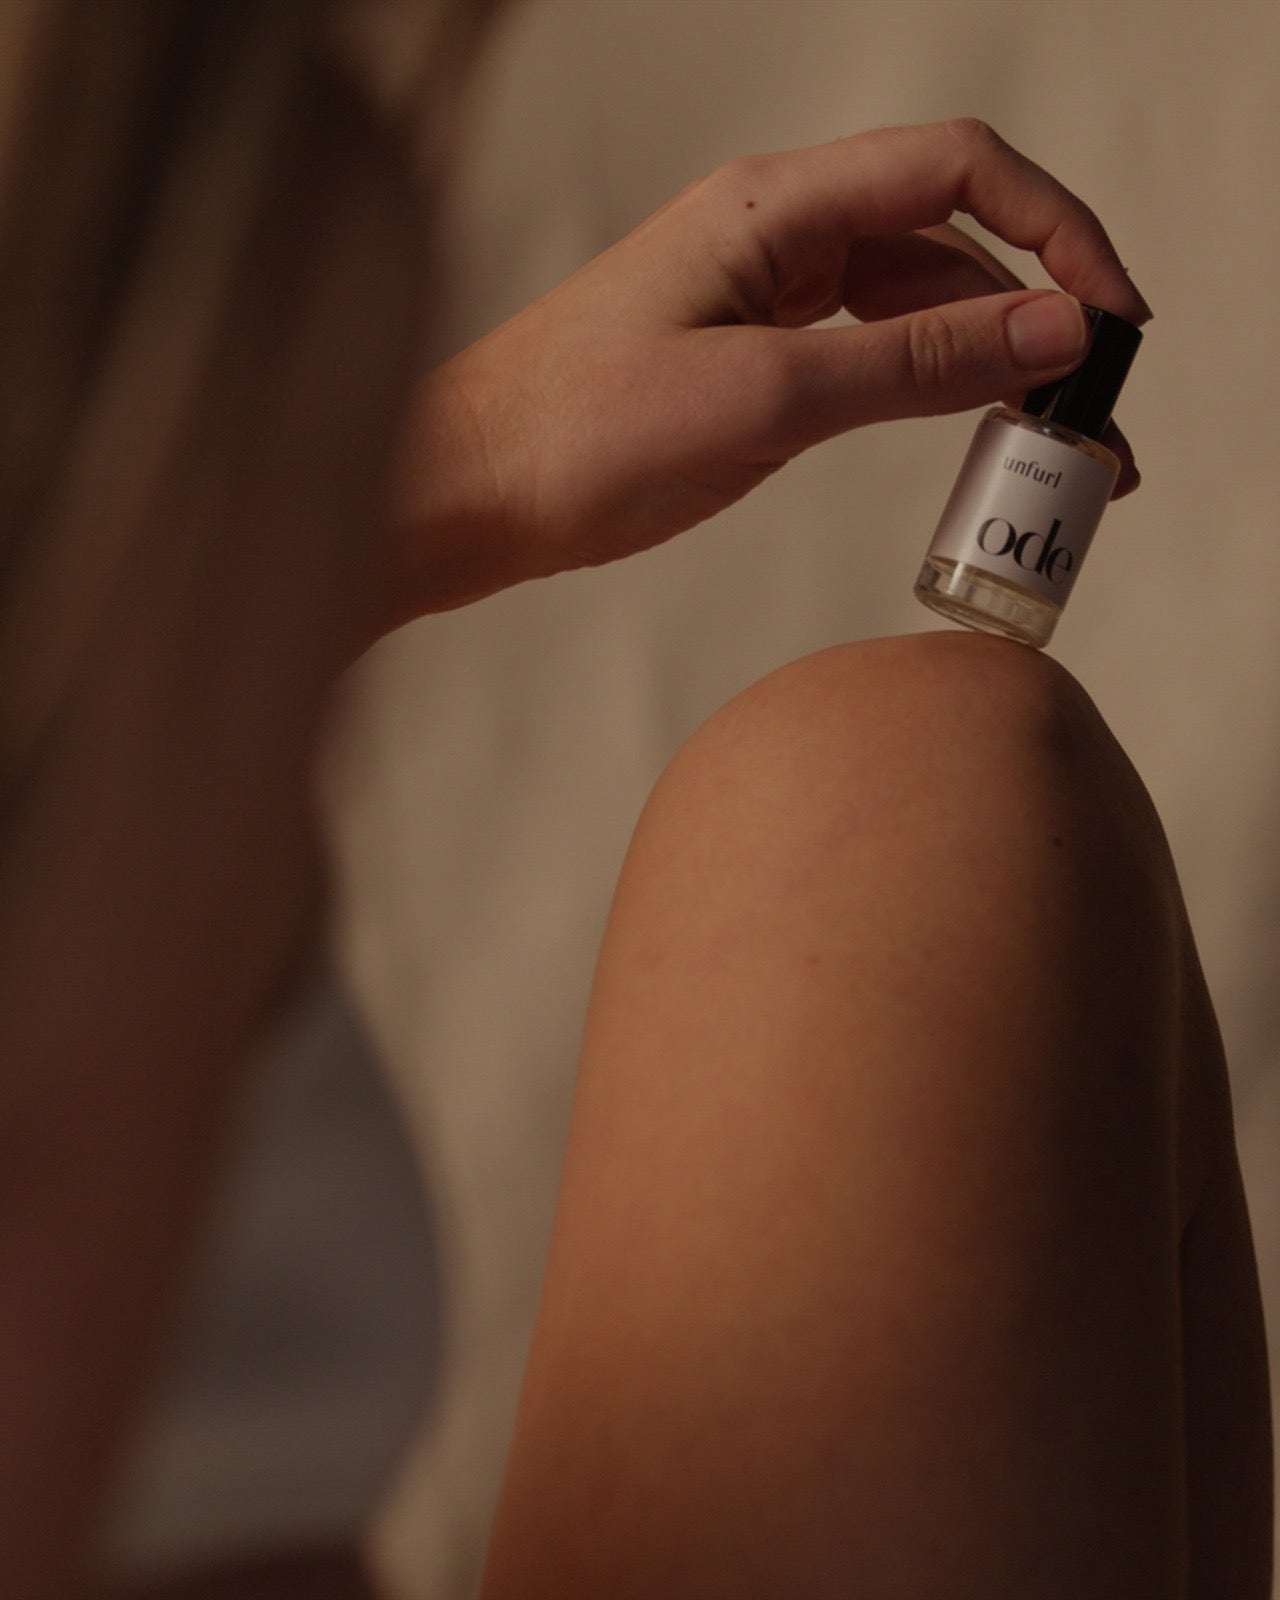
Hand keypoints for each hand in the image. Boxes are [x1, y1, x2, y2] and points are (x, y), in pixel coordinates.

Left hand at [390, 118, 1150, 619]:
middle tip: (1095, 408)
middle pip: (947, 236)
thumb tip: (1046, 330)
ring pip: (913, 301)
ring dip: (988, 358)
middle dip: (1036, 309)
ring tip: (1051, 443)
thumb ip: (912, 363)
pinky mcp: (751, 354)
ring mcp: (764, 294)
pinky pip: (868, 350)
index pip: (956, 171)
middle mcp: (776, 235)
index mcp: (773, 210)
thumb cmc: (579, 437)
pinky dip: (927, 385)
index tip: (1114, 313)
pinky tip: (965, 430)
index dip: (1055, 227)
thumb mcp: (764, 400)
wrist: (472, 492)